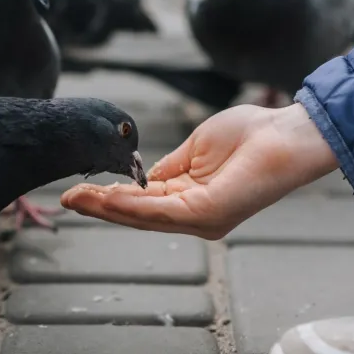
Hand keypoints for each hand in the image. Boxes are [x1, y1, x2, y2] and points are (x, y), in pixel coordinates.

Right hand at [60, 103, 338, 238]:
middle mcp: (194, 217)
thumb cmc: (251, 135)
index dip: (109, 197)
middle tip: (67, 199)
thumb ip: (167, 167)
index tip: (79, 191)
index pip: (142, 203)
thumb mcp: (194, 149)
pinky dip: (131, 205)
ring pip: (143, 216)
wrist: (286, 134)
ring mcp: (201, 219)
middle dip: (99, 207)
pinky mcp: (208, 214)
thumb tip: (139, 176)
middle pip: (136, 216)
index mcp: (191, 200)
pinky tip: (107, 197)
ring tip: (77, 198)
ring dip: (106, 208)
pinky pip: (161, 211)